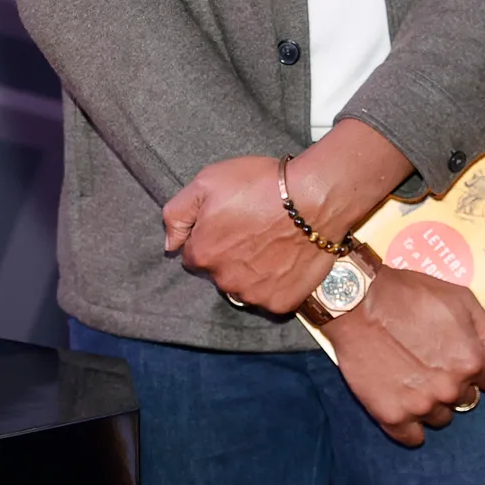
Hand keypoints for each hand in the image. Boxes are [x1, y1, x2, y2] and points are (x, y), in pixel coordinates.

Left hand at [162, 156, 332, 312]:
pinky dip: (275, 283)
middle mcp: (225, 282)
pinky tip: (285, 259)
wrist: (314, 197)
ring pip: (243, 287)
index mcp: (204, 254)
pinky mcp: (282, 303)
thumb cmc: (261, 184)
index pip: (194, 254)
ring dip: (251, 271)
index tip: (229, 222)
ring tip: (271, 243)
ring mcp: (254, 296)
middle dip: (229, 255)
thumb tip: (170, 245)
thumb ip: (177, 213)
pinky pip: (270, 297)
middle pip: (218, 272)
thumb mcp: (208, 181)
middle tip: (252, 229)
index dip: (210, 236)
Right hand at [324, 267, 484, 446]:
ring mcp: (421, 405)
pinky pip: (412, 437)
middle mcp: (451, 388)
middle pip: (466, 399)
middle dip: (454, 382)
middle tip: (428, 358)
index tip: (453, 351)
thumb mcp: (460, 299)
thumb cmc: (410, 294)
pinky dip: (410, 423)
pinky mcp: (392, 416)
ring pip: (441, 418)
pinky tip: (400, 398)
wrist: (357, 300)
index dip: (474, 364)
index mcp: (471, 360)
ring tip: (410, 373)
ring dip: (432, 402)